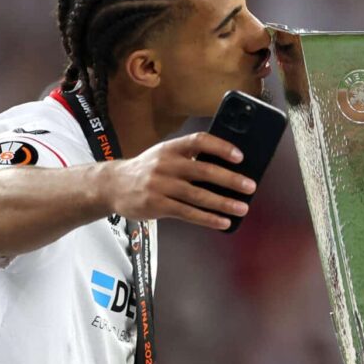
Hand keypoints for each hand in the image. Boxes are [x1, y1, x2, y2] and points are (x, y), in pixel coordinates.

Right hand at [103, 133, 256, 229]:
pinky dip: (208, 218)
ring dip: (224, 203)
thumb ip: (188, 158)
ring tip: (242, 208)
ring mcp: (160, 186)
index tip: (240, 156)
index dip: (221, 147)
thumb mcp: (163, 155)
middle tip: (250, 186)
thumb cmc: (146, 170)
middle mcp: (165, 164)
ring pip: (198, 195)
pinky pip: (188, 213)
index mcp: (170, 148)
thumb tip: (225, 168)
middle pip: (203, 170)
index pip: (199, 141)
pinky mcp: (157, 205)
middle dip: (230, 179)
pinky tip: (223, 221)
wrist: (113, 185)